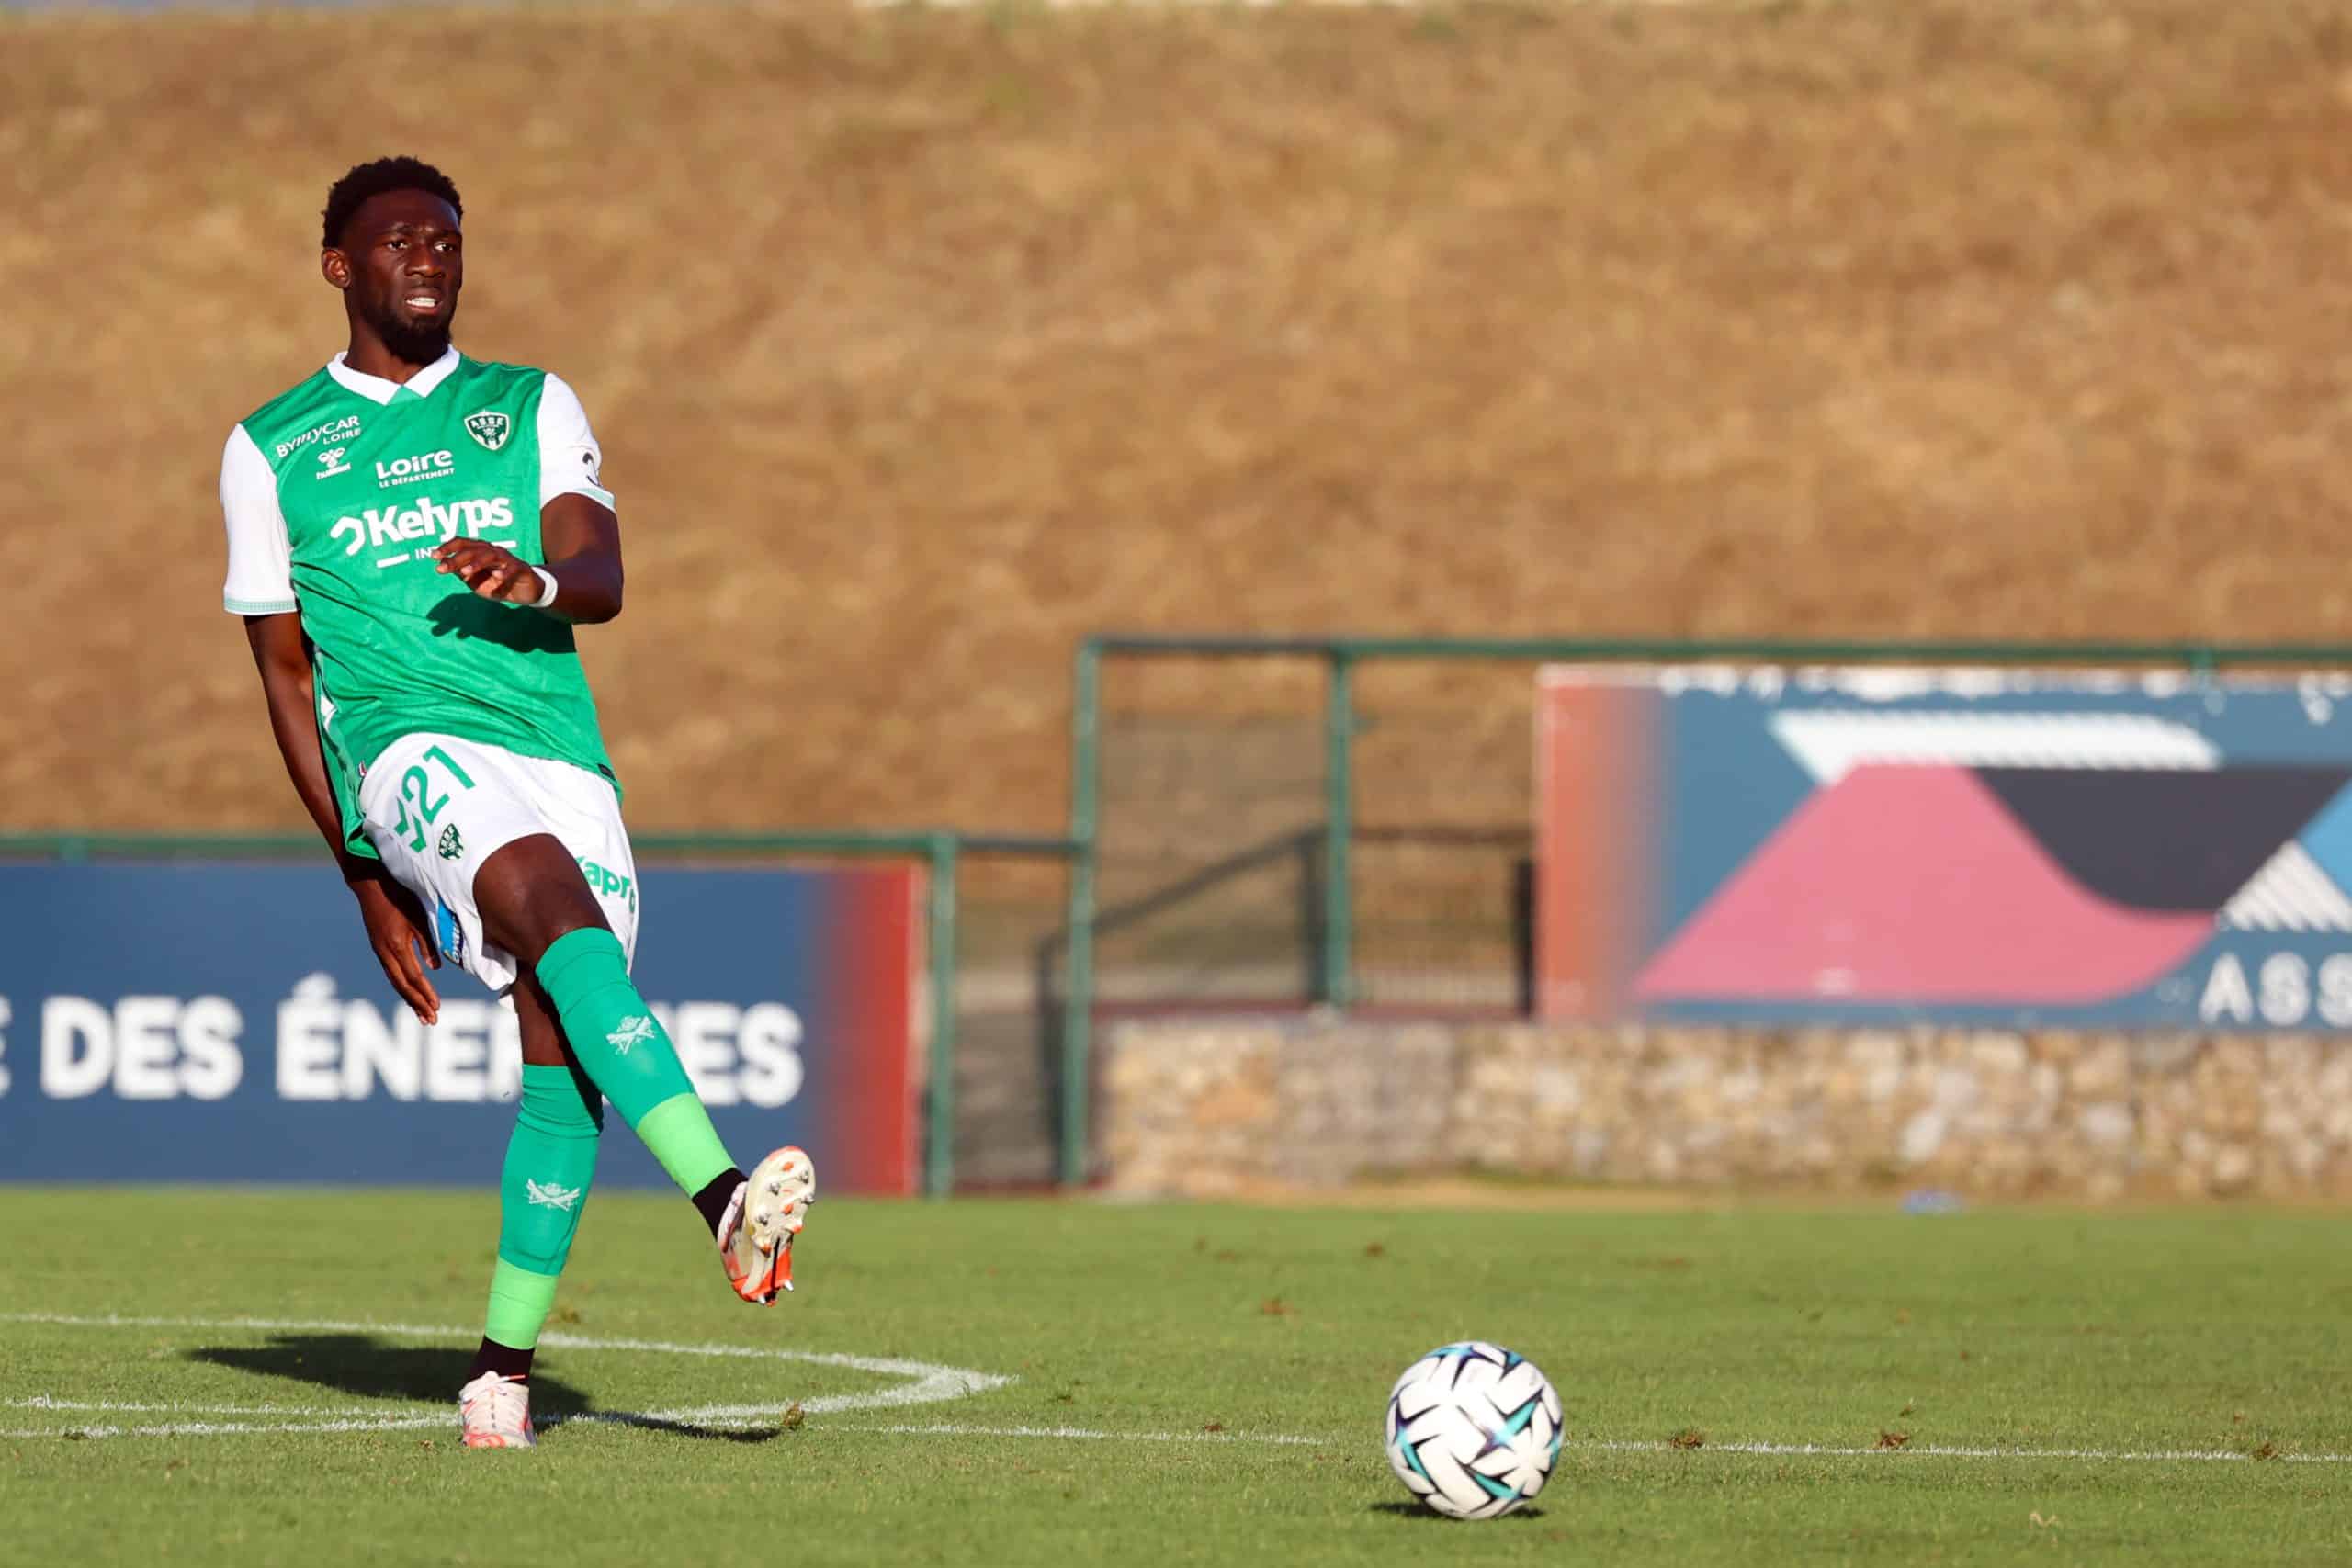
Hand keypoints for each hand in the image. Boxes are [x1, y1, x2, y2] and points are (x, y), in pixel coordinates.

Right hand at [353, 874, 441, 1024]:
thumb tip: (434, 969)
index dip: (425, 993)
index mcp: (397, 945)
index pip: (413, 977)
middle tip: (431, 1020)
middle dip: (417, 1004)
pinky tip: (409, 993)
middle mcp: (385, 952)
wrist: (370, 883)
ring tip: (422, 1015)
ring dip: (409, 999)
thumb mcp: (419, 916)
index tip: (436, 1007)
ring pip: (395, 981)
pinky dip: (402, 986)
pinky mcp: (378, 947)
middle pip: (402, 985)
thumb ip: (427, 942)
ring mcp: (379, 950)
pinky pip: (391, 972)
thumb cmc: (400, 896)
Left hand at [433, 538, 542, 603]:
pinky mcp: (521, 569)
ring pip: (490, 556)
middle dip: (456, 558)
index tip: (433, 557)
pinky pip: (512, 568)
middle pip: (472, 549)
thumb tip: (444, 565)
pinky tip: (498, 578)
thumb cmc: (497, 584)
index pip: (462, 543)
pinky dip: (505, 572)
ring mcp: (507, 559)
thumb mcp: (475, 581)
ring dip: (477, 563)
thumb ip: (461, 572)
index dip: (447, 548)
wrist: (524, 592)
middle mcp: (492, 551)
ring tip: (465, 571)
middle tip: (441, 568)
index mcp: (480, 551)